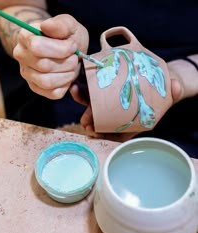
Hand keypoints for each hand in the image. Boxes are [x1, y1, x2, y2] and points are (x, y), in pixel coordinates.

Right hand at [13, 14, 88, 98]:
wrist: (66, 50)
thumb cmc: (66, 37)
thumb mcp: (69, 26)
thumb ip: (61, 24)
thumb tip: (47, 26)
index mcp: (25, 37)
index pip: (37, 47)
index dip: (60, 49)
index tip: (72, 46)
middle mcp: (22, 56)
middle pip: (44, 66)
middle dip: (67, 63)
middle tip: (74, 58)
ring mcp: (28, 74)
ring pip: (46, 82)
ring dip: (66, 75)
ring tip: (71, 67)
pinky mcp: (37, 88)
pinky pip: (53, 93)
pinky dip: (65, 86)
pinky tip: (66, 76)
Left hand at [70, 71, 184, 141]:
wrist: (160, 81)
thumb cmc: (164, 92)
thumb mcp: (170, 93)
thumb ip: (173, 92)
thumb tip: (175, 86)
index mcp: (129, 120)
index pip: (113, 131)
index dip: (102, 133)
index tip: (93, 131)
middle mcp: (117, 112)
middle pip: (99, 117)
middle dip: (89, 119)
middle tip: (85, 119)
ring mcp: (111, 100)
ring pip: (94, 102)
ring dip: (82, 98)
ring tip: (76, 90)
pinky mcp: (108, 86)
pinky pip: (95, 87)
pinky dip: (86, 84)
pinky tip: (80, 79)